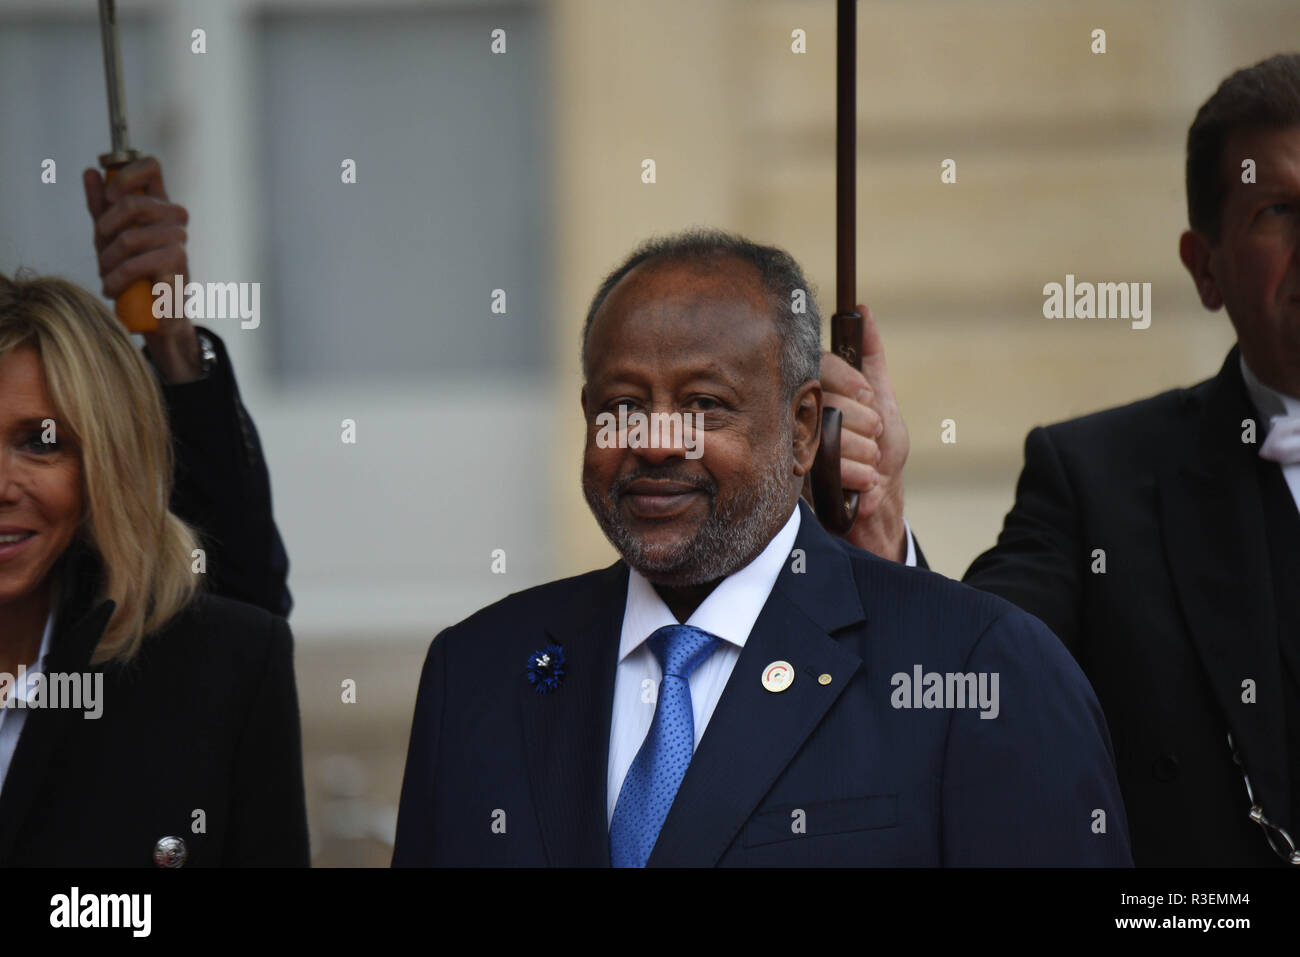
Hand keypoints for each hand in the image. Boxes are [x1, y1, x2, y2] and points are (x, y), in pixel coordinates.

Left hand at [84, 157, 201, 383]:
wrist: (157, 312)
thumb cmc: (135, 270)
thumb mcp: (110, 235)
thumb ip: (101, 205)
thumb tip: (91, 172)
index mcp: (159, 202)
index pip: (151, 166)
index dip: (126, 175)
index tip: (110, 196)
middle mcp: (174, 216)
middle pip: (133, 202)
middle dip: (105, 227)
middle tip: (99, 246)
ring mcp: (179, 238)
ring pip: (129, 237)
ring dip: (108, 260)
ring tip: (105, 275)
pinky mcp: (177, 262)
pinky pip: (136, 263)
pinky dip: (117, 278)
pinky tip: (112, 289)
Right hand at [819, 304, 909, 561]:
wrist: (877, 503)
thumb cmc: (881, 451)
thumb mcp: (883, 399)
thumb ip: (871, 357)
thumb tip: (863, 311)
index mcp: (818, 392)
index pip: (822, 366)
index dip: (849, 380)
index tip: (870, 396)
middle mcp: (801, 414)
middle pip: (833, 403)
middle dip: (867, 424)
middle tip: (875, 438)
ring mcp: (796, 446)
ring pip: (833, 436)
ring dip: (866, 454)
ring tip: (870, 463)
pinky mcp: (797, 477)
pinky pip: (830, 468)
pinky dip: (858, 476)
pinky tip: (863, 482)